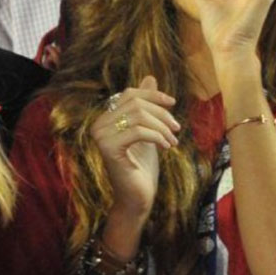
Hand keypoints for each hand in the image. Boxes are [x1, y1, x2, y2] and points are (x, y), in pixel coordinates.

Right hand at [90, 76, 178, 221]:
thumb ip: (147, 106)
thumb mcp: (149, 130)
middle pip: (136, 104)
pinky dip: (157, 137)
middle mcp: (98, 125)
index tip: (172, 103)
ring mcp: (101, 137)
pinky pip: (138, 131)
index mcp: (105, 118)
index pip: (130, 94)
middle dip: (161, 113)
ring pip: (139, 116)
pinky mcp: (109, 149)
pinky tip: (167, 147)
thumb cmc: (142, 166)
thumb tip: (150, 77)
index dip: (153, 95)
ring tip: (173, 140)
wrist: (138, 197)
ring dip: (162, 127)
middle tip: (177, 128)